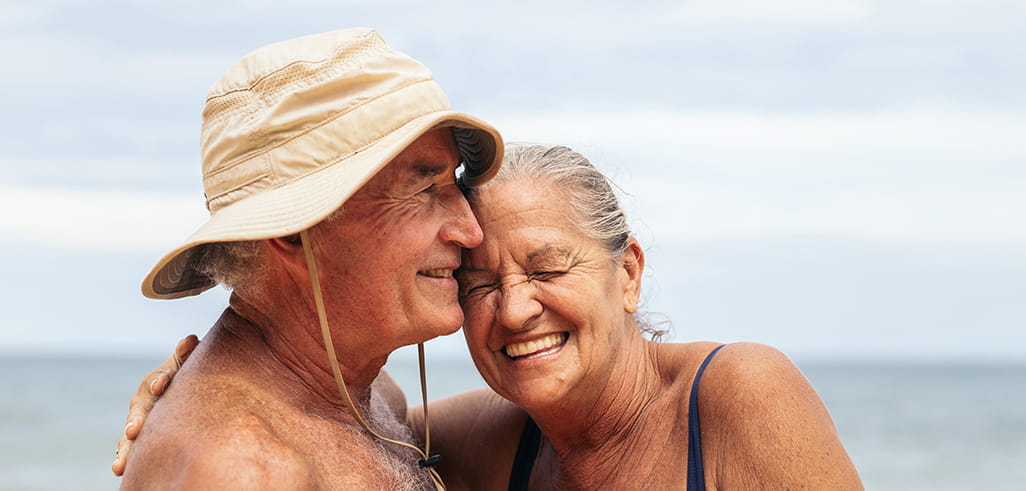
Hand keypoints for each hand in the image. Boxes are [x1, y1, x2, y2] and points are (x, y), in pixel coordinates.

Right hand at [112, 334, 198, 475]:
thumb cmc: (185, 376)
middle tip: (133, 431)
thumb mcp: (187, 364)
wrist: (178, 392)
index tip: (161, 387)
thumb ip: (186, 353)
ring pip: (130, 433)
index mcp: (157, 380)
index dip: (161, 381)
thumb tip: (190, 340)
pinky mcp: (139, 436)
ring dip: (125, 447)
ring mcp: (139, 419)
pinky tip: (120, 470)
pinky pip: (129, 446)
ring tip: (120, 463)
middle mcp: (143, 400)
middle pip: (139, 409)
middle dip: (136, 420)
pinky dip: (124, 456)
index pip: (159, 379)